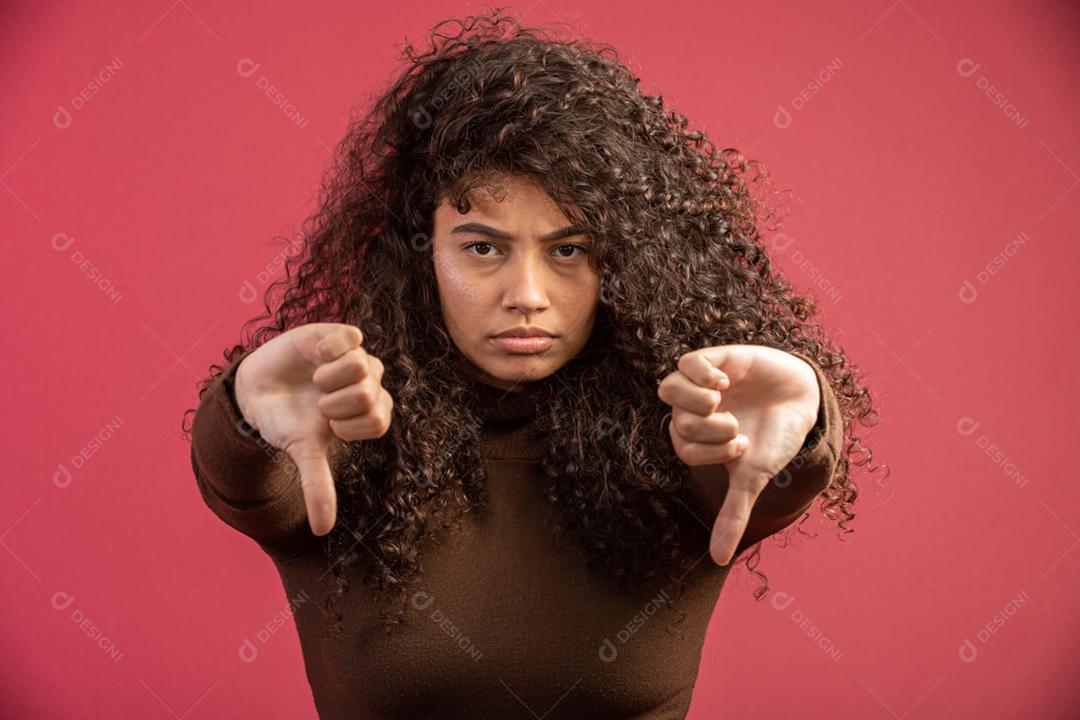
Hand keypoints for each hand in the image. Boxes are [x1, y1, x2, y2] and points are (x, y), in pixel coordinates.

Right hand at [234, 322, 393, 535]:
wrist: (258, 390)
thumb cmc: (288, 421)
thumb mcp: (304, 453)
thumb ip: (318, 486)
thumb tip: (322, 530)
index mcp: (372, 412)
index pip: (378, 421)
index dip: (346, 425)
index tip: (327, 426)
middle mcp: (371, 384)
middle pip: (369, 393)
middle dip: (333, 403)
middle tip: (318, 402)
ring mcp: (357, 358)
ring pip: (361, 366)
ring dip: (328, 378)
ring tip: (315, 380)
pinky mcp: (340, 335)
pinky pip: (351, 337)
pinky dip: (328, 349)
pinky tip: (315, 356)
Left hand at [657, 344, 819, 565]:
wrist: (802, 399)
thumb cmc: (773, 439)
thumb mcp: (752, 477)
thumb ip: (732, 515)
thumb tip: (718, 561)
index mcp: (694, 439)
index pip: (684, 449)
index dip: (713, 452)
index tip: (742, 446)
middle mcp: (690, 411)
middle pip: (677, 422)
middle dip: (713, 429)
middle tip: (738, 425)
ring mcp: (699, 384)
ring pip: (669, 389)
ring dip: (700, 400)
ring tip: (724, 399)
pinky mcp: (712, 358)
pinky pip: (686, 361)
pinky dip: (704, 372)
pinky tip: (727, 379)